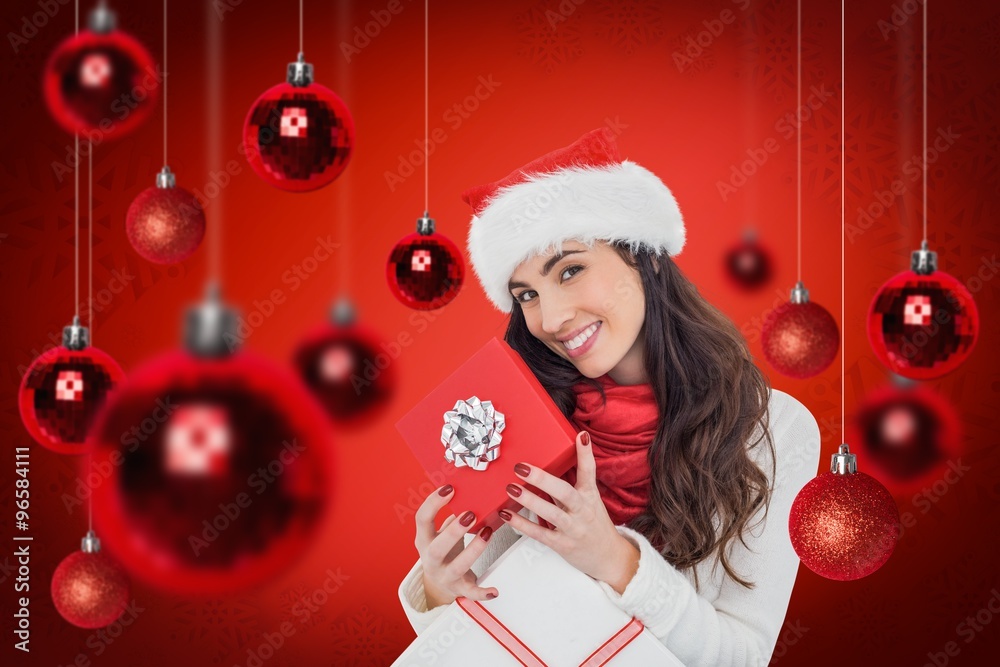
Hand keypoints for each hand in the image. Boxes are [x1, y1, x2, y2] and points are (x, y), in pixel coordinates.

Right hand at [413, 484, 498, 608]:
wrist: (439, 583)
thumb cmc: (444, 549)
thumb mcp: (440, 531)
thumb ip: (452, 514)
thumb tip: (472, 488)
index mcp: (423, 540)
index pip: (421, 519)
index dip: (433, 503)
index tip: (449, 488)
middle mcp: (430, 559)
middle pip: (436, 548)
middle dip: (453, 531)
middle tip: (470, 514)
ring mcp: (443, 575)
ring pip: (456, 567)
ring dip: (473, 550)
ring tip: (488, 533)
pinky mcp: (458, 589)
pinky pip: (470, 592)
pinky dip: (482, 592)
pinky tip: (495, 590)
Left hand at [500, 430, 639, 593]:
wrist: (608, 557)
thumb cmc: (594, 525)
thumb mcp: (589, 500)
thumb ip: (572, 483)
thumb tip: (553, 460)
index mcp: (590, 496)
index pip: (589, 471)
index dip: (585, 454)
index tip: (580, 436)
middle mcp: (583, 510)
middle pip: (565, 492)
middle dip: (543, 479)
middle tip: (522, 467)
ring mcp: (573, 528)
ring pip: (551, 513)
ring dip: (530, 500)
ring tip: (512, 488)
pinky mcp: (562, 544)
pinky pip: (540, 534)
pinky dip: (522, 524)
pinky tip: (507, 514)